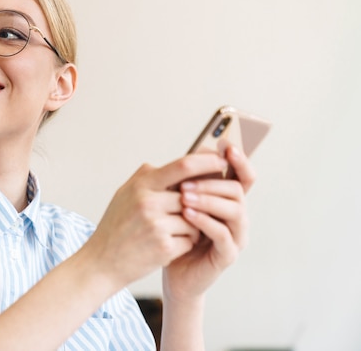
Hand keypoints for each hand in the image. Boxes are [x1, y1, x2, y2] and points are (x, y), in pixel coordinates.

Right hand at [82, 151, 230, 290]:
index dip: (207, 162)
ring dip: (191, 226)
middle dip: (198, 204)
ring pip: (194, 219)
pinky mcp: (164, 247)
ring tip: (171, 232)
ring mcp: (156, 225)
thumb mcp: (125, 194)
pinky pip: (190, 239)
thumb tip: (178, 165)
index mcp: (141, 185)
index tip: (222, 161)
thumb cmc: (115, 226)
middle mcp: (148, 202)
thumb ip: (148, 177)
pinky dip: (184, 243)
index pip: (183, 166)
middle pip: (192, 196)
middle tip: (192, 211)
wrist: (101, 262)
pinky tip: (168, 246)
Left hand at [162, 145, 254, 302]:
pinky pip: (223, 234)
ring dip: (209, 200)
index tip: (227, 146)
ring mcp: (236, 236)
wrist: (170, 268)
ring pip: (235, 211)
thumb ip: (188, 181)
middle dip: (212, 183)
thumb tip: (190, 153)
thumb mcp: (179, 202)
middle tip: (186, 182)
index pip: (243, 176)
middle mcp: (237, 217)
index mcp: (228, 201)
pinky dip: (206, 221)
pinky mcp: (227, 255)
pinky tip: (187, 214)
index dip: (240, 160)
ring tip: (184, 197)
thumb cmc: (175, 231)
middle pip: (238, 191)